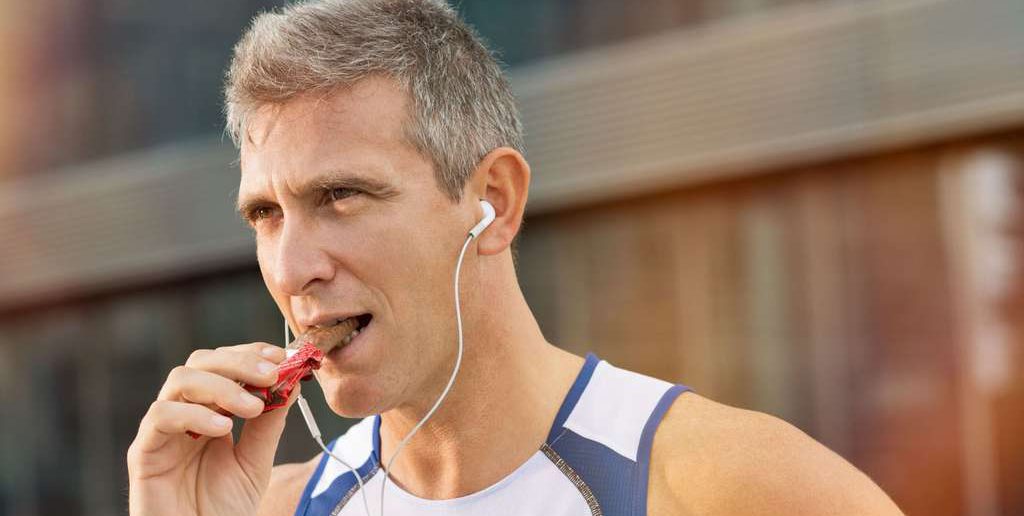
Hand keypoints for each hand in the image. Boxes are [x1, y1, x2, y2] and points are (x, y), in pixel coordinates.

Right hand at [127, 343, 292, 515]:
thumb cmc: (224, 508)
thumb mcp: (256, 461)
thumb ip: (269, 423)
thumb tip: (291, 382)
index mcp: (209, 410)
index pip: (224, 364)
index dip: (251, 353)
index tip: (282, 357)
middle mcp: (183, 412)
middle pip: (201, 362)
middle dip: (239, 362)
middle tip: (271, 375)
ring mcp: (162, 430)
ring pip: (180, 380)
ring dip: (221, 385)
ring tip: (252, 407)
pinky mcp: (143, 453)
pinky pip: (160, 417)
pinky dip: (193, 414)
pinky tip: (222, 428)